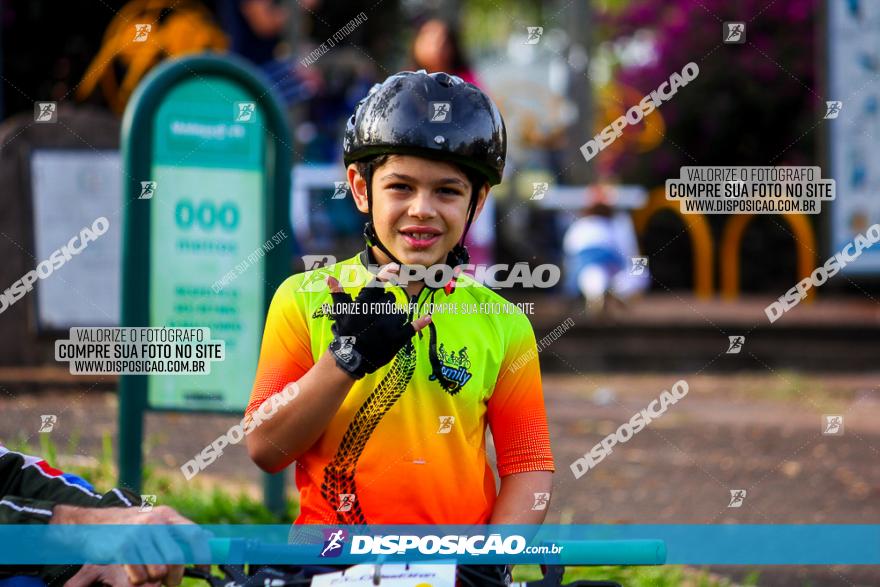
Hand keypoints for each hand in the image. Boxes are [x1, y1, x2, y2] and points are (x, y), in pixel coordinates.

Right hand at [53, 505, 208, 582]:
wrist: (92, 523)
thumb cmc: (131, 526)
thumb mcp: (157, 521)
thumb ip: (180, 531)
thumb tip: (210, 538)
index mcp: (167, 515)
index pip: (195, 535)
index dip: (204, 555)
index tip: (206, 569)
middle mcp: (155, 522)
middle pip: (177, 557)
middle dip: (176, 576)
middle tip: (171, 582)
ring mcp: (138, 534)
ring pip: (159, 570)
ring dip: (155, 580)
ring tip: (149, 575)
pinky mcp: (122, 548)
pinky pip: (139, 577)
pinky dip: (139, 581)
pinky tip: (134, 574)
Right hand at [326, 263, 431, 377]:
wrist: (350, 357)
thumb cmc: (345, 332)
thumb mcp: (340, 312)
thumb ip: (338, 293)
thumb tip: (329, 278)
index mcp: (365, 303)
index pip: (377, 284)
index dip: (386, 274)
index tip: (394, 268)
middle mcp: (379, 311)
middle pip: (390, 300)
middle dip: (385, 306)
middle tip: (376, 319)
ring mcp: (389, 324)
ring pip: (400, 313)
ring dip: (394, 318)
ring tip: (383, 329)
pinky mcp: (397, 337)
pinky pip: (411, 327)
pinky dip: (421, 322)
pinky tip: (428, 317)